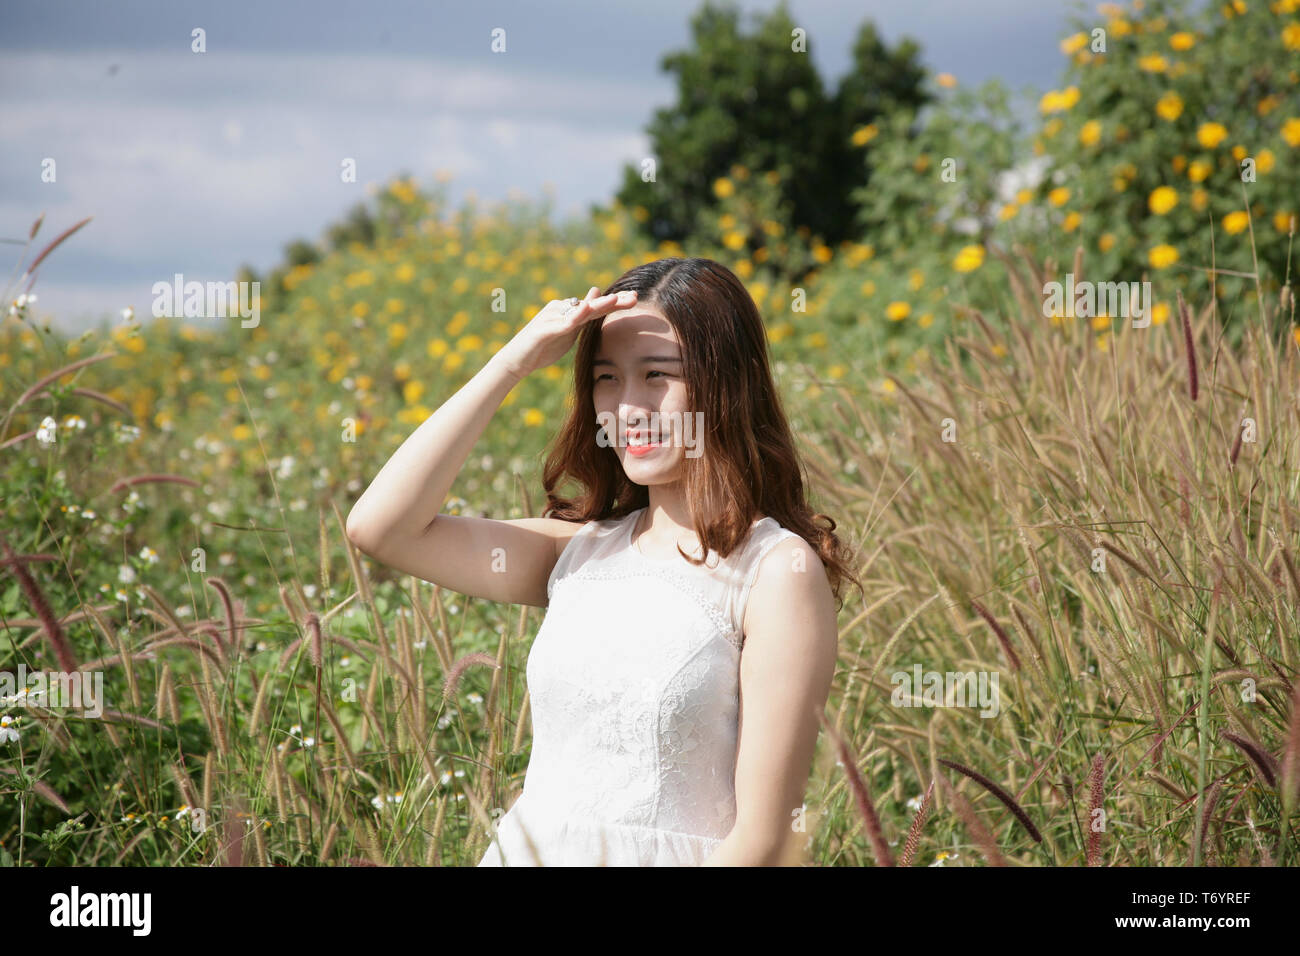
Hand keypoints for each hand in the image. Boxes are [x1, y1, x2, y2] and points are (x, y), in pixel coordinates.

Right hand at [495, 287, 637, 378]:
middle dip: (614, 301)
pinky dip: (575, 316)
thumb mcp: (566, 334)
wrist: (515, 361)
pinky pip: (563, 323)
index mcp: (567, 311)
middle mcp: (560, 309)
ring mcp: (552, 318)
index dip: (615, 302)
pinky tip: (587, 310)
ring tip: (616, 299)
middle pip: (592, 304)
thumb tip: (593, 306)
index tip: (635, 299)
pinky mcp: (544, 330)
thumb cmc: (541, 349)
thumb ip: (580, 321)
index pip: (596, 306)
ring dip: (599, 304)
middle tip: (635, 297)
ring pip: (580, 311)